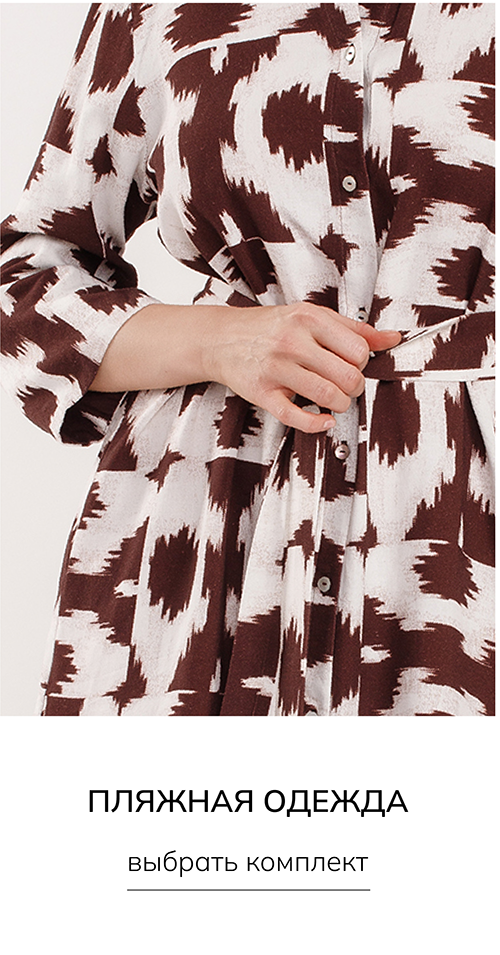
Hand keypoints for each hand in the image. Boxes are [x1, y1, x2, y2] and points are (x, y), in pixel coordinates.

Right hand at [205, 301, 400, 432]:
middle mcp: (292, 341)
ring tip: (334, 401)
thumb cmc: (271, 328)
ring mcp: (276, 368)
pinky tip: (323, 420)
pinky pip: (295, 417)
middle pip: (348, 377)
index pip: (359, 351)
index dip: (362, 364)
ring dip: (340, 405)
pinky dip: (316, 424)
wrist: (222, 338)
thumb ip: (354, 329)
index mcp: (309, 319)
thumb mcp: (313, 317)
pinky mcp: (262, 393)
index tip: (351, 365)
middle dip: (354, 388)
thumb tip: (393, 339)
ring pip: (328, 397)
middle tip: (345, 386)